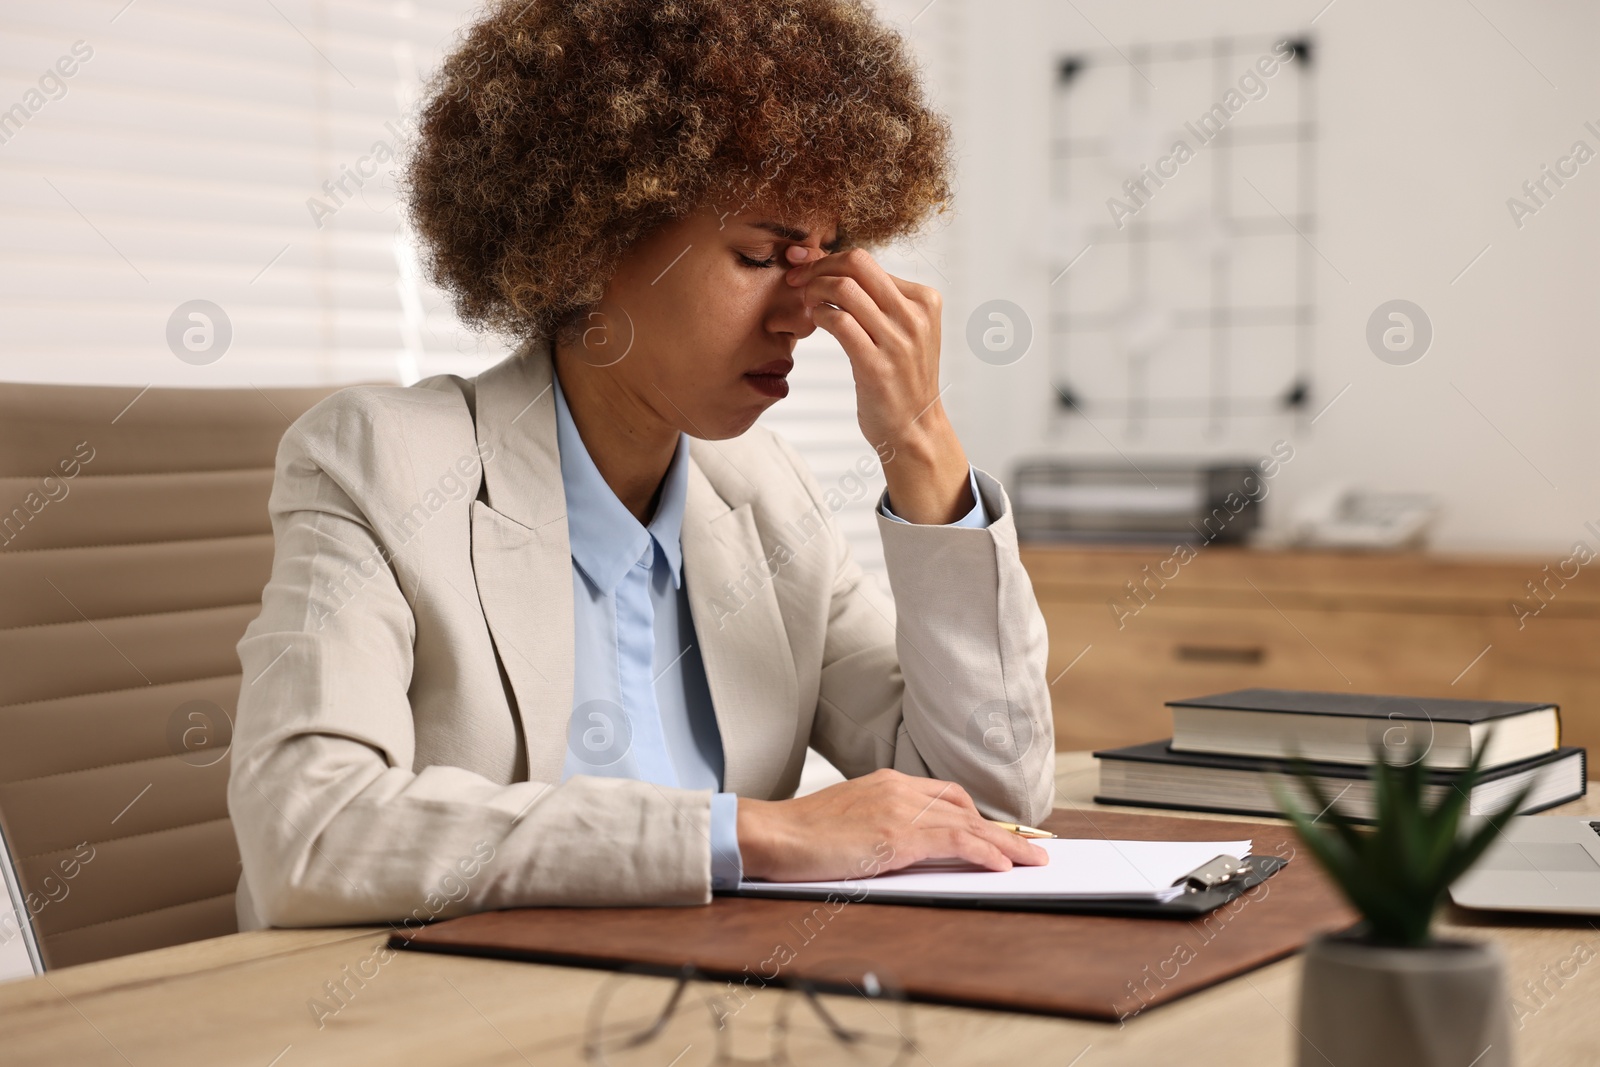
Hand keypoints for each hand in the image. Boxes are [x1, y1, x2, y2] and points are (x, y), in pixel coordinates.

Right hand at [735, 767, 1048, 881]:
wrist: (772, 834)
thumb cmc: (798, 835)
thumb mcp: (847, 822)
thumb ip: (880, 826)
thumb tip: (905, 848)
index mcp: (886, 782)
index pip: (946, 796)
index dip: (978, 816)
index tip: (1000, 832)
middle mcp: (898, 788)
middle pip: (964, 808)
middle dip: (1002, 829)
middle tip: (1032, 847)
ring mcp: (899, 809)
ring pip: (969, 824)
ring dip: (1007, 844)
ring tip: (1033, 860)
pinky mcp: (897, 835)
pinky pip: (955, 842)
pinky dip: (985, 852)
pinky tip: (1003, 865)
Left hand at [783, 245, 974, 524]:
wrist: (915, 429)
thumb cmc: (902, 378)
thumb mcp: (903, 331)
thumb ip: (879, 300)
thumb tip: (835, 266)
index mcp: (925, 300)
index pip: (867, 261)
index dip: (828, 260)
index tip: (805, 268)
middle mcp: (915, 316)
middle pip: (856, 264)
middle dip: (818, 266)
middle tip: (798, 280)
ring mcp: (899, 341)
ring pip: (844, 289)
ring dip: (814, 290)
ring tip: (804, 303)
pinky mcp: (877, 366)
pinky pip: (839, 322)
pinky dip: (818, 316)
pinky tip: (813, 323)